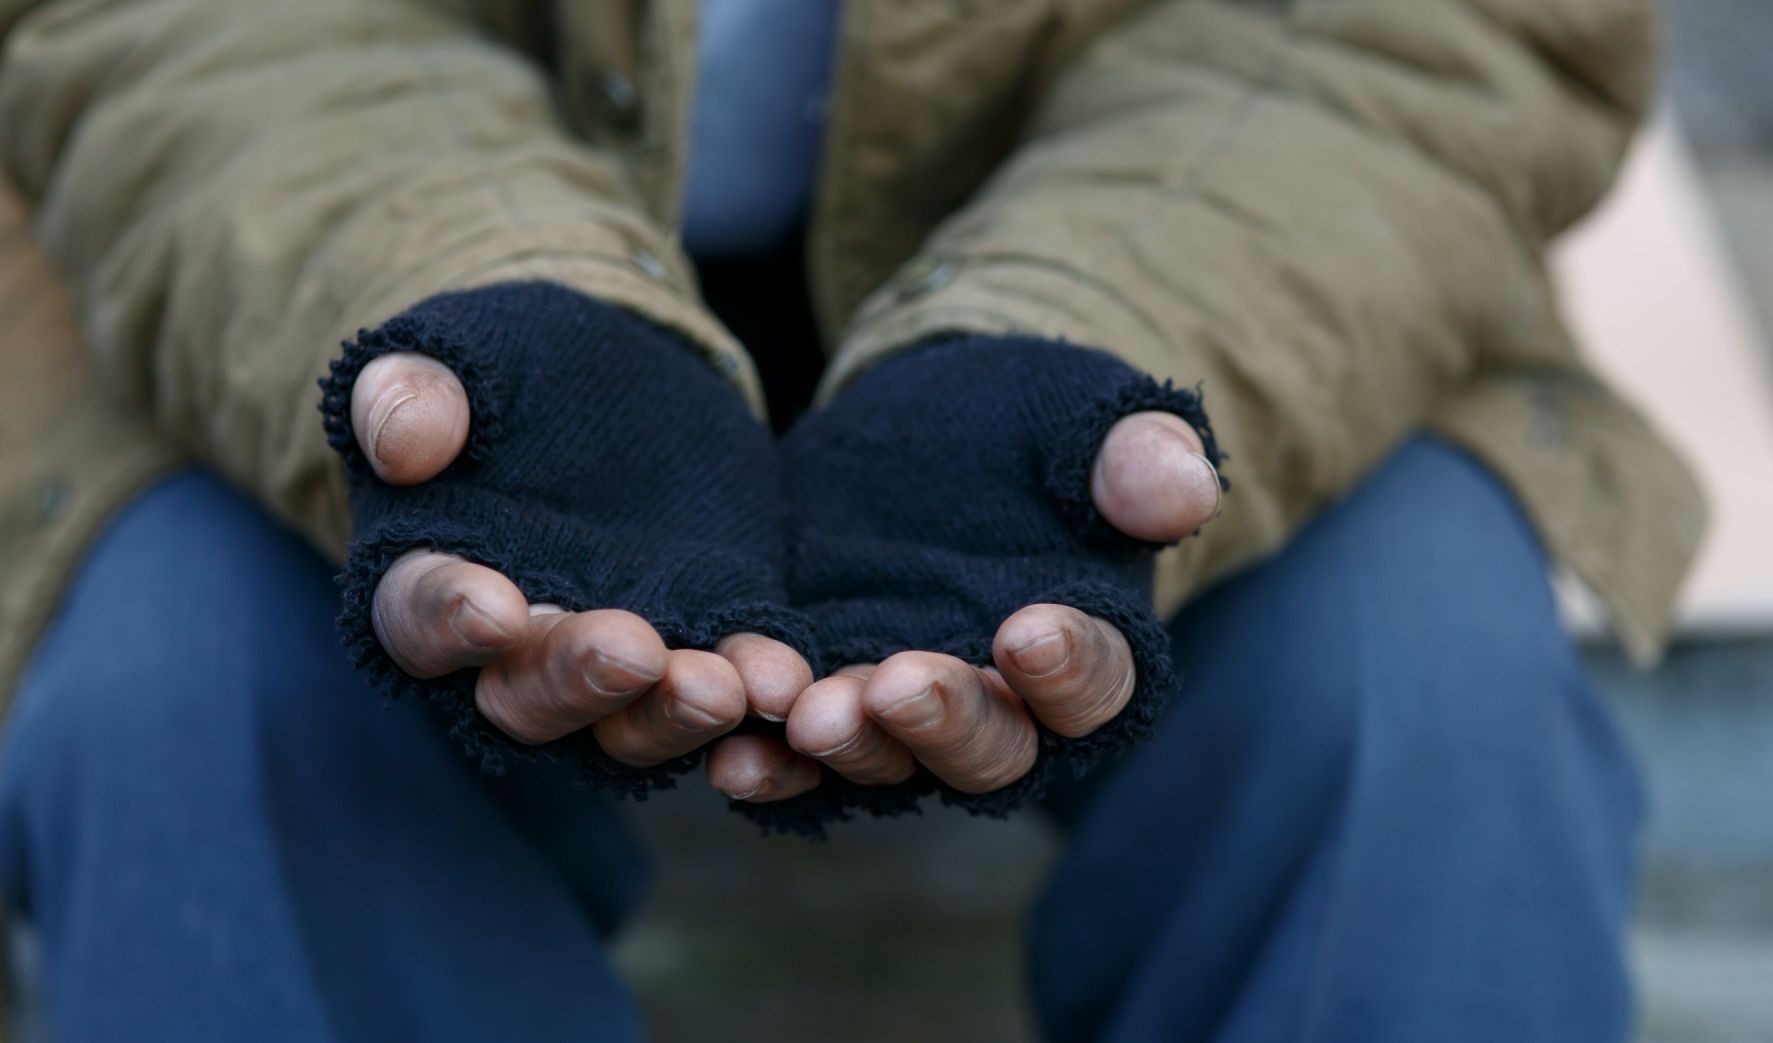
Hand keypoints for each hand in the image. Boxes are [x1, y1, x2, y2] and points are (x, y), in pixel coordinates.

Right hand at [339, 311, 811, 771]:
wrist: (615, 372)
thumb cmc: (506, 366)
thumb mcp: (458, 355)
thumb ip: (411, 392)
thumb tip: (403, 447)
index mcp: (432, 579)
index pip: (422, 617)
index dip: (451, 618)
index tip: (494, 607)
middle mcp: (517, 648)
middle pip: (529, 695)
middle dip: (579, 680)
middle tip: (633, 652)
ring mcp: (616, 660)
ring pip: (631, 719)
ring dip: (673, 713)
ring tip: (724, 688)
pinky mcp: (704, 637)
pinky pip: (728, 683)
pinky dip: (753, 686)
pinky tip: (784, 682)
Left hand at [706, 399, 1219, 804]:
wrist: (930, 424)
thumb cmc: (1033, 424)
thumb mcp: (1083, 416)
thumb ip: (1135, 455)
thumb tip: (1184, 488)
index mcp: (1088, 650)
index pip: (1097, 682)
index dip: (1070, 667)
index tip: (1030, 631)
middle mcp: (1003, 708)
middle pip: (991, 748)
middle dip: (946, 722)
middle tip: (898, 684)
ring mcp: (907, 711)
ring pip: (889, 760)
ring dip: (852, 746)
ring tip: (811, 715)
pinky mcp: (827, 691)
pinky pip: (800, 751)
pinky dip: (771, 762)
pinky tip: (733, 754)